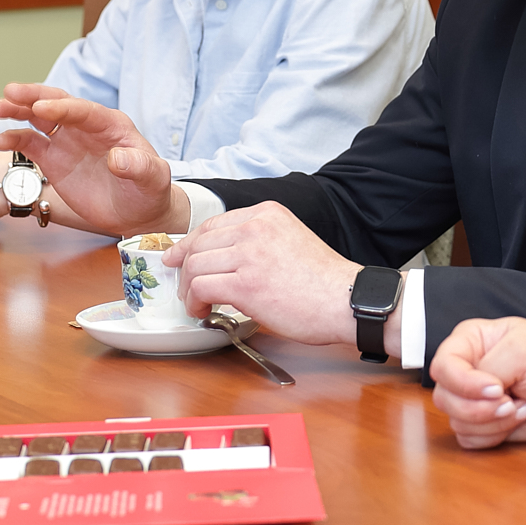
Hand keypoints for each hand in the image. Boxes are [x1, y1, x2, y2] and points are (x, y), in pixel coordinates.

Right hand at [0, 84, 182, 235]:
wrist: (137, 213)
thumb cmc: (149, 191)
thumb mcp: (152, 180)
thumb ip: (139, 167)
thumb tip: (118, 159)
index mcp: (112, 125)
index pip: (84, 110)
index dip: (62, 107)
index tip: (40, 108)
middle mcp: (86, 127)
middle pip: (57, 104)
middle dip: (33, 96)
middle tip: (10, 91)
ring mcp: (68, 141)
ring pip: (38, 119)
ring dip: (16, 110)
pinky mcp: (53, 158)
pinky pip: (30, 144)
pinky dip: (14, 139)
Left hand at [164, 203, 359, 343]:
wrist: (346, 301)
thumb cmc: (322, 282)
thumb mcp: (290, 241)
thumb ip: (258, 242)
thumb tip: (221, 260)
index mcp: (267, 213)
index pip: (212, 224)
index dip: (189, 244)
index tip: (179, 259)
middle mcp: (256, 227)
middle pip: (198, 244)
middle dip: (184, 269)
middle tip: (184, 289)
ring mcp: (249, 253)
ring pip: (194, 266)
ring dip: (188, 289)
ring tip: (197, 304)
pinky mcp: (246, 283)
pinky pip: (200, 287)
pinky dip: (194, 302)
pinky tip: (203, 311)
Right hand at [430, 320, 525, 448]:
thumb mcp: (522, 351)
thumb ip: (490, 368)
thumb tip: (477, 394)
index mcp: (470, 340)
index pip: (442, 365)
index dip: (464, 383)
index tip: (497, 389)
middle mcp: (465, 369)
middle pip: (444, 398)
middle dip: (482, 408)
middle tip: (511, 402)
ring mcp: (471, 399)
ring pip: (456, 421)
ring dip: (494, 422)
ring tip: (522, 407)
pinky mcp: (481, 424)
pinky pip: (469, 439)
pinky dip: (496, 435)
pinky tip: (519, 419)